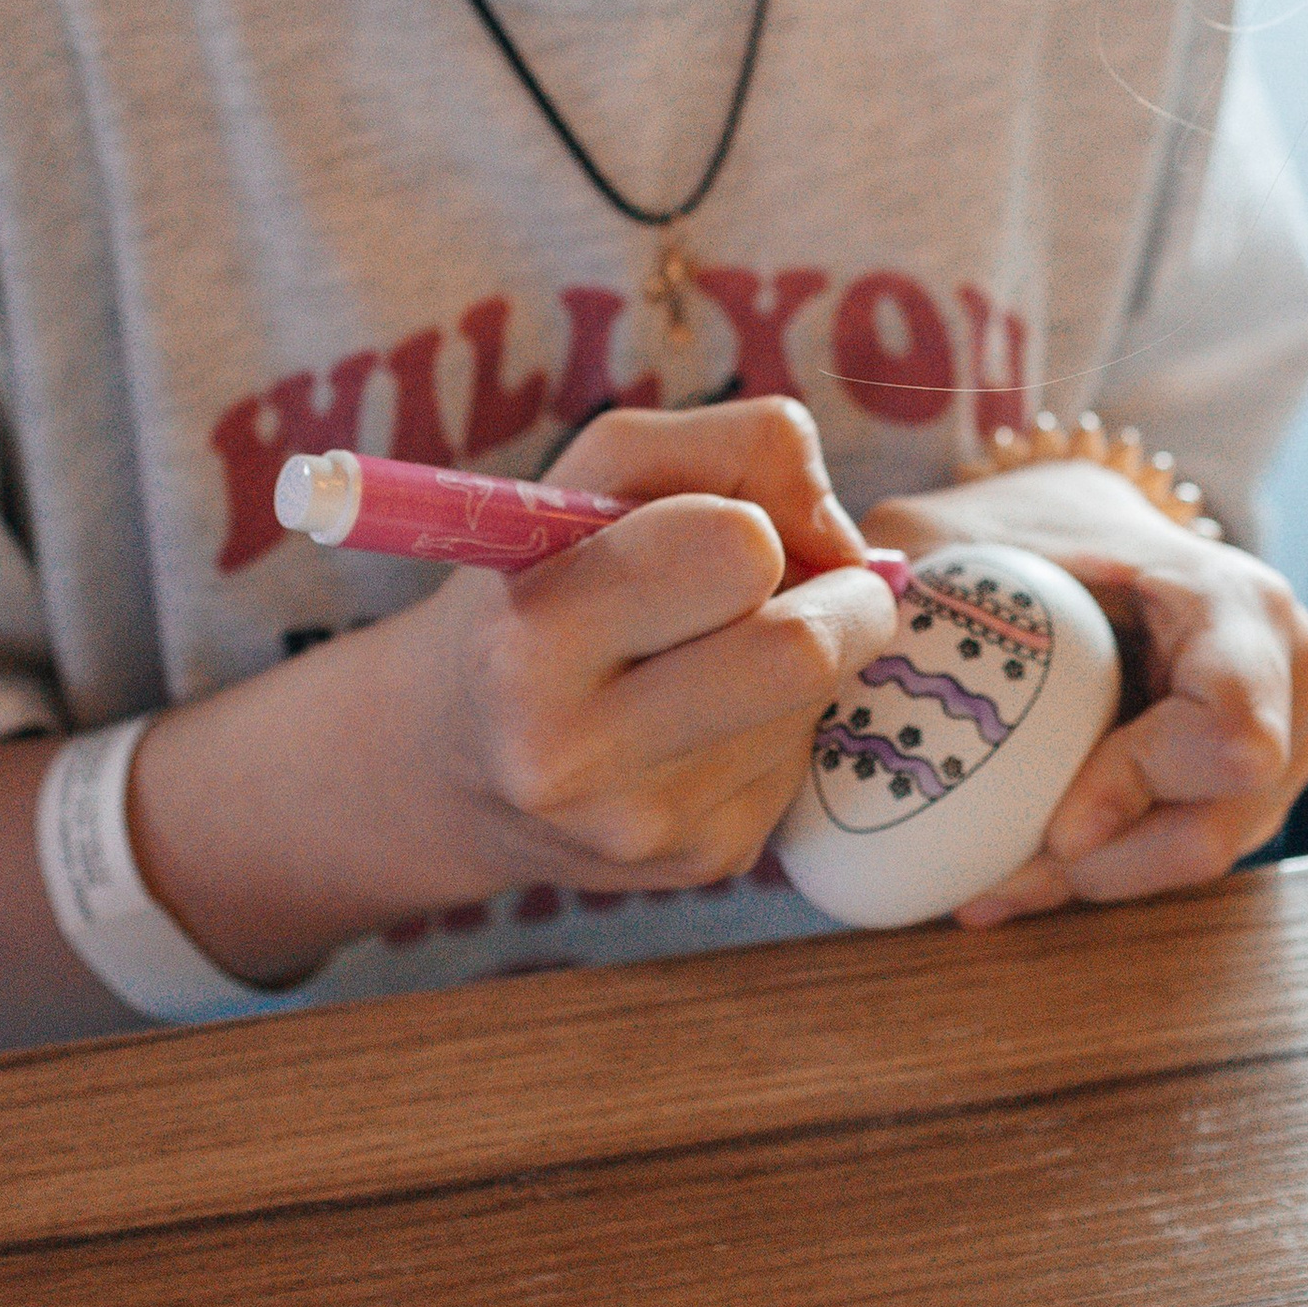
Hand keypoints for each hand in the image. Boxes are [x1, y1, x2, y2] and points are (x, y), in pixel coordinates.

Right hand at [418, 397, 903, 899]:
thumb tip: (856, 544)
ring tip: (711, 649)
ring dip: (797, 656)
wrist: (451, 759)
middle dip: (835, 596)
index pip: (736, 549)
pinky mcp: (703, 860)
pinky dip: (778, 719)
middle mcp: (575, 755)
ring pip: (814, 700)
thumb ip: (736, 446)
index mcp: (532, 640)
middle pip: (801, 650)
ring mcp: (645, 826)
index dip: (756, 520)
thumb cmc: (539, 583)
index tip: (733, 527)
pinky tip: (704, 717)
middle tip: (801, 581)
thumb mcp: (593, 474)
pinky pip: (803, 760)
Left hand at [862, 470, 1307, 927]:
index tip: (1057, 827)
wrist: (1085, 542)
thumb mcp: (954, 530)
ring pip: (1205, 856)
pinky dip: (1104, 875)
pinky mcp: (1258, 789)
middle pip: (1222, 823)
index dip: (1145, 789)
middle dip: (1108, 866)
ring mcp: (1289, 738)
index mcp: (1238, 602)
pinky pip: (1187, 857)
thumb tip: (850, 617)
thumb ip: (897, 563)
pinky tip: (1015, 877)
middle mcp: (1292, 672)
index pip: (1231, 733)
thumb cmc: (1016, 532)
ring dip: (1097, 883)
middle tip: (1004, 878)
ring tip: (994, 884)